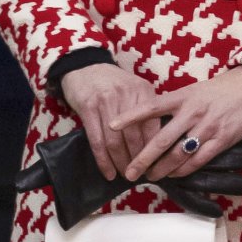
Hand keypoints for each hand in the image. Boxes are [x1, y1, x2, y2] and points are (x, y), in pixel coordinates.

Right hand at [60, 62, 164, 182]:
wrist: (84, 66)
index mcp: (144, 92)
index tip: (155, 167)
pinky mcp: (88, 107)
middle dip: (137, 161)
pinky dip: (103, 161)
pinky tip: (108, 173)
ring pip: (116, 141)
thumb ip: (147, 113)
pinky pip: (97, 141)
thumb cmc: (113, 83)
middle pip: (135, 137)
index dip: (154, 152)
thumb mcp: (135, 91)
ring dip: (120, 163)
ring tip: (125, 176)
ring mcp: (106, 101)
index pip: (153, 128)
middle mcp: (127, 95)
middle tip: (139, 175)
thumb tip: (157, 146)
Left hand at [109, 67, 241, 183]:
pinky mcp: (222, 139)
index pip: (151, 107)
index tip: (111, 125)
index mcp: (182, 96)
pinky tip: (175, 175)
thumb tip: (155, 122)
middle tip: (130, 172)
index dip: (130, 116)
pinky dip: (184, 170)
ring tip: (151, 177)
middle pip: (161, 139)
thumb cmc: (222, 89)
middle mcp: (192, 112)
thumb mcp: (195, 90)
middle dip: (142, 159)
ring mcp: (207, 127)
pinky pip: (198, 160)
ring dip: (162, 169)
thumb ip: (176, 105)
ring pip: (178, 154)